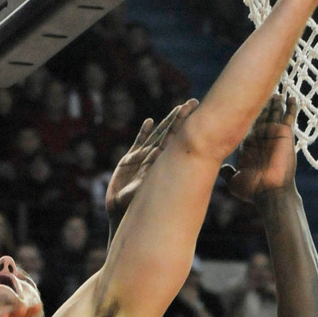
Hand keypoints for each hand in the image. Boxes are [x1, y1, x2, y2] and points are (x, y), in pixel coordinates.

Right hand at [105, 99, 197, 225]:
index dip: (186, 128)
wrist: (120, 213)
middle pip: (171, 134)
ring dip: (166, 123)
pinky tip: (150, 121)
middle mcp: (156, 160)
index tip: (198, 115)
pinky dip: (144, 133)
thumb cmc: (134, 207)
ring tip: (178, 108)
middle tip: (193, 103)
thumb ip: (153, 176)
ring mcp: (143, 159)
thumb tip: (162, 157)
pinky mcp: (129, 161)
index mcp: (164, 166)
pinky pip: (138, 144)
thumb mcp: (146, 191)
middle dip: (181, 119)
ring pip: (157, 136)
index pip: (177, 142)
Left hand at [220, 94, 296, 202]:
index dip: (243, 113)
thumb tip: (220, 169)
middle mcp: (261, 138)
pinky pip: (289, 117)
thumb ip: (227, 173)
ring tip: (274, 90)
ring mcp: (273, 135)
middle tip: (257, 88)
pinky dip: (290, 107)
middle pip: (260, 115)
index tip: (238, 101)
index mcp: (248, 146)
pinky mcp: (285, 134)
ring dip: (274, 102)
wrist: (270, 193)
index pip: (245, 125)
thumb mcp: (234, 181)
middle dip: (259, 104)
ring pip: (274, 113)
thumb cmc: (253, 190)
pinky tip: (290, 97)